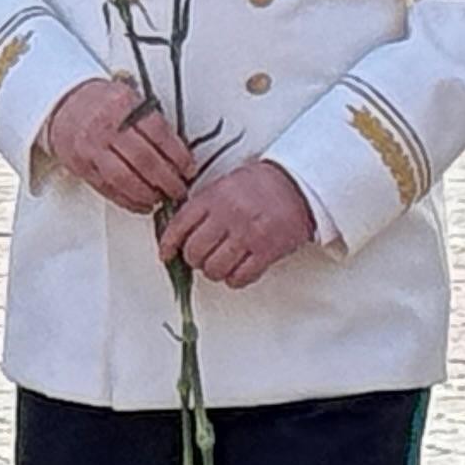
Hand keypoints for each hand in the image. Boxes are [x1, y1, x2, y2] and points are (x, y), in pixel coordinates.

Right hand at [42, 77, 200, 214]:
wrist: (62, 105)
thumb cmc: (100, 103)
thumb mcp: (127, 98)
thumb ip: (150, 120)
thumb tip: (180, 152)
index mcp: (122, 105)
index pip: (158, 133)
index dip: (178, 155)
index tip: (189, 169)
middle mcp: (105, 126)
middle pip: (144, 159)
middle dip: (167, 180)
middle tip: (180, 189)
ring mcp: (91, 148)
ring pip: (125, 179)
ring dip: (148, 194)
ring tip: (161, 198)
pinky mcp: (82, 167)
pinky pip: (108, 189)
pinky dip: (129, 201)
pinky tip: (142, 204)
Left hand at [157, 161, 322, 286]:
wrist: (297, 185)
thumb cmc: (260, 185)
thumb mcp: (223, 185)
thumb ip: (202, 207)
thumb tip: (178, 233)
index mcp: (214, 197)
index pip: (179, 225)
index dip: (168, 244)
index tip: (166, 253)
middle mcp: (228, 216)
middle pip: (194, 252)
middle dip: (193, 259)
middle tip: (199, 257)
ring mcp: (247, 235)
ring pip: (214, 269)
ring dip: (213, 271)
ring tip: (219, 264)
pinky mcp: (266, 252)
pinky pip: (239, 278)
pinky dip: (234, 279)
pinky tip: (237, 270)